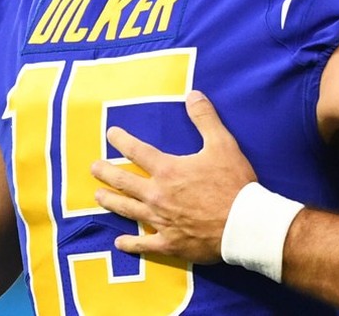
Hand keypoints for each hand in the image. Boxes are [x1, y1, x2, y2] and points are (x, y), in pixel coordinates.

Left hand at [92, 90, 256, 262]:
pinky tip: (119, 242)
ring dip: (111, 202)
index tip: (111, 134)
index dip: (122, 140)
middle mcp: (158, 195)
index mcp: (168, 170)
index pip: (138, 151)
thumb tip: (193, 94)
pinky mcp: (170, 244)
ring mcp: (161, 221)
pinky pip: (144, 245)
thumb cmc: (233, 183)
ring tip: (98, 196)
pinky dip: (131, 244)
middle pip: (124, 182)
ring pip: (128, 210)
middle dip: (107, 172)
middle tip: (94, 167)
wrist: (244, 225)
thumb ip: (205, 118)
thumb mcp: (222, 143)